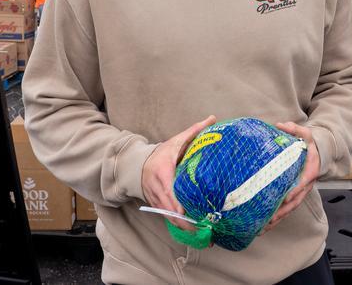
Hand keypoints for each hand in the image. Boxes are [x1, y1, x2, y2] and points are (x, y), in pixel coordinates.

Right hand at [141, 115, 216, 231]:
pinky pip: (166, 217)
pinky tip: (191, 230)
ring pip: (168, 216)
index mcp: (163, 171)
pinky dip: (178, 224)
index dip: (178, 203)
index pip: (169, 189)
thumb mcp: (176, 141)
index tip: (190, 212)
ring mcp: (155, 197)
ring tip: (200, 233)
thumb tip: (213, 119)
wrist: (138, 163)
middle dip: (185, 220)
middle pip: (170, 208)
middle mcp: (156, 187)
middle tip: (202, 228)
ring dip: (182, 226)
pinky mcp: (155, 204)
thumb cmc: (162, 152)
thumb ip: (194, 131)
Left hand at [262, 122, 319, 232]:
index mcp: (309, 172)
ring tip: (261, 229)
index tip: (283, 198)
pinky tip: (263, 226)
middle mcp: (305, 186)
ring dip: (276, 220)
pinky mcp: (293, 196)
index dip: (293, 191)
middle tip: (267, 220)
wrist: (318, 153)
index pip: (301, 184)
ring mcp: (300, 193)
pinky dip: (276, 218)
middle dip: (281, 213)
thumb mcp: (305, 134)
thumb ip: (295, 129)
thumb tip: (281, 125)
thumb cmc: (309, 145)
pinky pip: (285, 209)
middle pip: (294, 202)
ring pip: (289, 209)